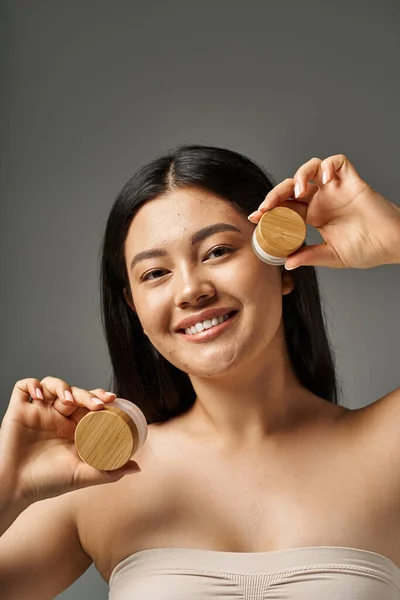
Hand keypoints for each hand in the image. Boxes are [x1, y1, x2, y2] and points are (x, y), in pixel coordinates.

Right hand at [0, 377, 140, 502]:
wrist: (15, 490)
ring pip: (52, 385)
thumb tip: (137, 467)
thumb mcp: (82, 476)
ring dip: (62, 386)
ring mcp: (38, 412)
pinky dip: (32, 384)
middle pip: (74, 393)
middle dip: (87, 393)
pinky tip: (41, 395)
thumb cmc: (46, 484)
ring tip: (68, 398)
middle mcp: (56, 417)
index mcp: (72, 428)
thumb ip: (109, 472)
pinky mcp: (18, 411)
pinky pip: (23, 387)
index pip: (89, 404)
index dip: (100, 398)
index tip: (112, 401)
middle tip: (98, 402)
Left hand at [248, 154, 399, 268]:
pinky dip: (328, 165)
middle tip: (265, 207)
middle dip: (276, 194)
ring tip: (299, 191)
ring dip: (300, 176)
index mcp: (314, 216)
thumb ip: (309, 256)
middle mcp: (322, 200)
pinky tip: (325, 179)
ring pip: (311, 169)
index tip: (255, 218)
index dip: (270, 210)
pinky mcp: (352, 181)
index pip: (286, 208)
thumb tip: (286, 264)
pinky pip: (338, 162)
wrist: (393, 245)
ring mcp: (336, 189)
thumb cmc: (367, 249)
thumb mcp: (332, 256)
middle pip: (292, 187)